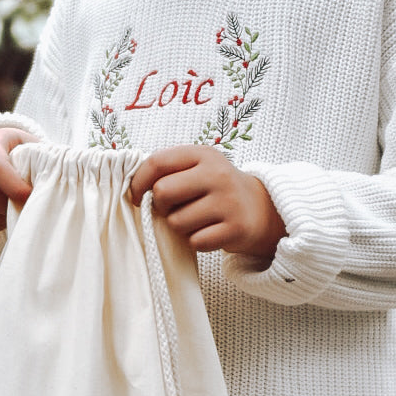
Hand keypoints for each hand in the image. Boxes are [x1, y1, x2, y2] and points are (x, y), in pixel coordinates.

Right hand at [0, 127, 38, 233]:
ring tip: (17, 210)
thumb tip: (57, 177)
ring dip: (5, 218)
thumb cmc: (18, 151)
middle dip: (11, 206)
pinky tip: (5, 216)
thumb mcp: (28, 145)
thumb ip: (40, 157)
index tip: (31, 196)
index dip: (15, 188)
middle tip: (26, 206)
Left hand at [130, 144, 285, 262]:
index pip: (157, 162)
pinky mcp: (235, 229)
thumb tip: (133, 190)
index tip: (138, 197)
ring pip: (176, 222)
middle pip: (163, 192)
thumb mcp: (198, 168)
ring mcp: (228, 202)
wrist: (261, 209)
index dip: (138, 182)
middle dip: (161, 207)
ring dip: (180, 227)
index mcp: (203, 154)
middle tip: (172, 210)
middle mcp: (217, 174)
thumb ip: (168, 172)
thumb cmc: (216, 190)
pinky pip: (195, 241)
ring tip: (196, 221)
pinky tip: (209, 232)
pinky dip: (196, 241)